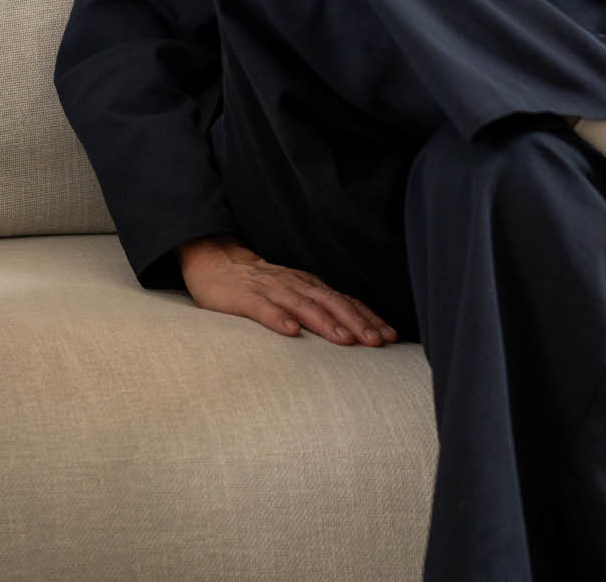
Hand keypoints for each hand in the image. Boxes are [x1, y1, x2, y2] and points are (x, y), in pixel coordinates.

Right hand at [176, 236, 397, 345]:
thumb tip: (355, 333)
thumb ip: (318, 308)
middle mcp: (295, 284)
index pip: (344, 301)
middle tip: (375, 342)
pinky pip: (262, 308)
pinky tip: (290, 331)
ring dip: (325, 322)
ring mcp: (270, 289)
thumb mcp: (294, 293)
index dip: (368, 318)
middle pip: (330, 302)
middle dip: (355, 322)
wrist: (216, 263)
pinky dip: (277, 318)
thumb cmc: (260, 286)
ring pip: (302, 305)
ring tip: (343, 340)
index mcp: (309, 286)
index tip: (389, 337)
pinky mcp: (244, 297)